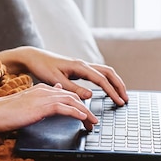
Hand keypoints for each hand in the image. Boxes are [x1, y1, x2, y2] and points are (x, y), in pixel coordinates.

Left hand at [0, 46, 127, 105]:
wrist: (34, 58)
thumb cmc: (43, 68)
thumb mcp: (56, 81)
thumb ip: (74, 89)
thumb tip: (91, 96)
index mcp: (80, 66)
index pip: (102, 80)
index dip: (112, 92)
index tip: (119, 102)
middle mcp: (84, 65)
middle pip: (109, 73)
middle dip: (119, 86)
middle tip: (126, 99)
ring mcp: (84, 66)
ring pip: (106, 72)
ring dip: (115, 83)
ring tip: (121, 95)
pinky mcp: (81, 69)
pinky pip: (100, 74)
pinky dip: (108, 81)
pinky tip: (109, 90)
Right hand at [0, 83, 98, 131]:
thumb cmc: (6, 111)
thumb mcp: (28, 104)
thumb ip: (42, 101)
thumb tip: (54, 97)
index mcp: (43, 89)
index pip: (67, 95)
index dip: (79, 105)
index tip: (86, 115)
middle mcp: (46, 90)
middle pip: (73, 98)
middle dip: (86, 110)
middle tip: (93, 122)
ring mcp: (44, 97)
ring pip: (72, 102)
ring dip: (85, 113)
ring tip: (92, 123)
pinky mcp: (41, 106)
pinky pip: (64, 108)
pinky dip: (76, 113)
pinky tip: (83, 119)